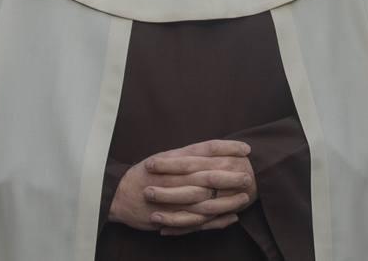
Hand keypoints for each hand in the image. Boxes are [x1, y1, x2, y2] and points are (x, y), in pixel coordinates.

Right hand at [108, 140, 254, 233]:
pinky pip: (198, 220)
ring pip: (206, 199)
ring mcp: (174, 198)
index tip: (246, 149)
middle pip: (209, 174)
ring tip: (244, 198)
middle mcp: (176, 176)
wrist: (119, 195)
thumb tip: (212, 149)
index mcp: (176, 158)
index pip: (207, 149)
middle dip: (230, 175)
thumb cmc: (143, 173)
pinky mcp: (173, 216)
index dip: (228, 148)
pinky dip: (216, 220)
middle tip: (249, 175)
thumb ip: (187, 154)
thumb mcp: (164, 157)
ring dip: (227, 199)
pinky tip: (231, 218)